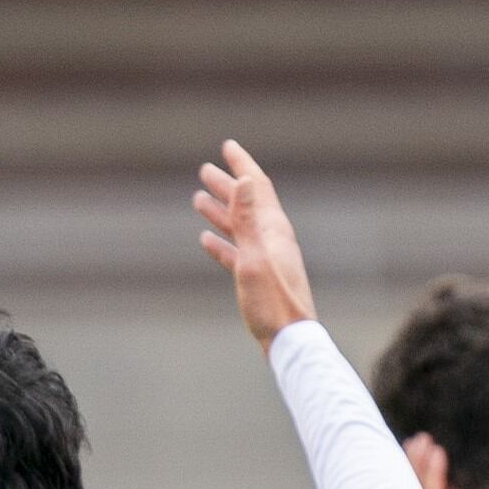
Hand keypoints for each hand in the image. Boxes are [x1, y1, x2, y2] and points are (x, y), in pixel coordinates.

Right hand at [193, 139, 318, 348]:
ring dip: (220, 212)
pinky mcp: (258, 279)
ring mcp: (266, 259)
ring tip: (198, 198)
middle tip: (205, 170)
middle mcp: (272, 240)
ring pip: (239, 228)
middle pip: (247, 204)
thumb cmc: (274, 302)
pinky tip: (206, 239)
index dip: (242, 165)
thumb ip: (248, 219)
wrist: (290, 342)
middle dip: (227, 185)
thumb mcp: (256, 256)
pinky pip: (237, 253)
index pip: (257, 187)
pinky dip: (221, 242)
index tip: (227, 146)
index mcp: (274, 230)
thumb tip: (245, 179)